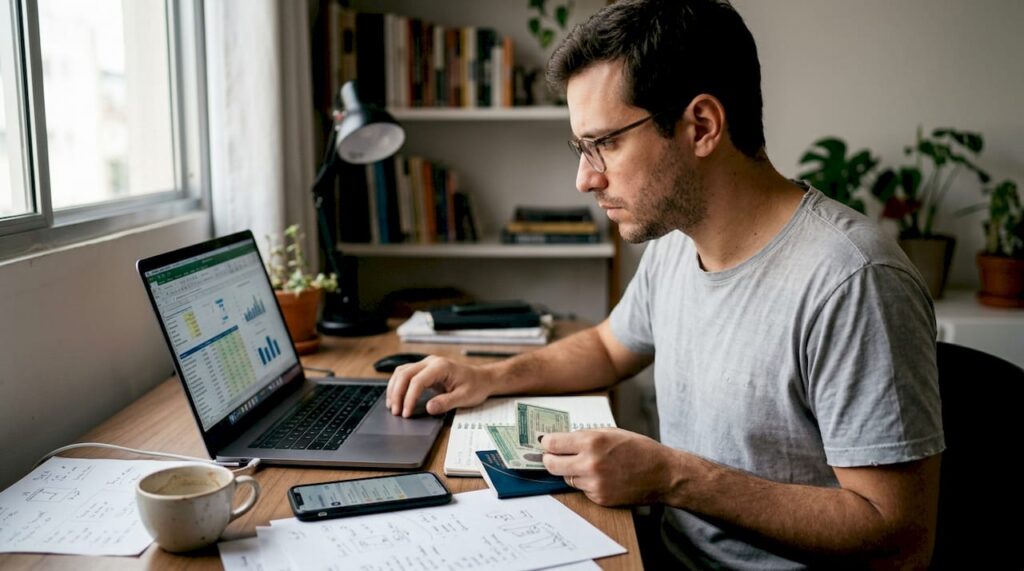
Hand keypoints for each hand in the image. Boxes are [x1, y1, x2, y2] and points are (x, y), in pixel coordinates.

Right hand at [385, 356, 492, 416]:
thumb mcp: (464, 397)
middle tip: (395, 412)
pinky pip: (405, 374)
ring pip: (401, 372)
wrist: (482, 378)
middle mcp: (431, 362)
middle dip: (397, 394)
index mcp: (441, 367)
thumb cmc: (476, 386)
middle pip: (405, 374)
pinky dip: (397, 385)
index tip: (406, 413)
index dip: (409, 398)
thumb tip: (428, 408)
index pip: (417, 381)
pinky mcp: (424, 370)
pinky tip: (396, 398)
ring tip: (392, 406)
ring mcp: (426, 364)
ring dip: (394, 389)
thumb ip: (446, 402)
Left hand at [541, 428, 676, 505]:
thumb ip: (585, 435)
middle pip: (551, 464)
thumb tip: (561, 439)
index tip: (546, 443)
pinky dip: (586, 483)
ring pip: (566, 478)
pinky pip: (582, 489)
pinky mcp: (599, 498)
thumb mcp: (611, 432)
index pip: (552, 444)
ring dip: (570, 472)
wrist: (663, 474)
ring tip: (588, 465)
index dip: (547, 443)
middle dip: (550, 460)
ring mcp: (594, 483)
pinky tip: (602, 477)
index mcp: (592, 441)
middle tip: (553, 457)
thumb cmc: (639, 449)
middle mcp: (590, 462)